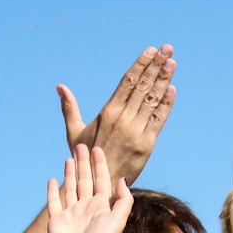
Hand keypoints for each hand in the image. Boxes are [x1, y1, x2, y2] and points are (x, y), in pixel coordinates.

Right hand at [46, 145, 131, 232]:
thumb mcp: (118, 220)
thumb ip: (123, 200)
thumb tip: (122, 179)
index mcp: (101, 207)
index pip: (101, 180)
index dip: (100, 165)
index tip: (98, 148)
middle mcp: (86, 208)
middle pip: (85, 180)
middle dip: (84, 163)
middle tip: (82, 145)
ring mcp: (70, 214)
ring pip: (70, 188)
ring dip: (70, 173)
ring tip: (70, 157)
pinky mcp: (56, 220)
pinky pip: (54, 201)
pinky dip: (52, 190)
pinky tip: (52, 179)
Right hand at [57, 44, 175, 188]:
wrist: (99, 184)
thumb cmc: (85, 157)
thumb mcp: (74, 132)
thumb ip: (69, 108)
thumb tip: (60, 87)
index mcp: (108, 112)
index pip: (127, 82)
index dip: (140, 65)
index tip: (150, 51)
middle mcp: (123, 118)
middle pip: (142, 86)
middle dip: (156, 65)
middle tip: (167, 48)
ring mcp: (136, 130)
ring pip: (152, 99)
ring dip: (163, 79)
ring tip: (171, 63)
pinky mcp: (147, 143)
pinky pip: (159, 119)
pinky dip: (166, 104)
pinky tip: (172, 89)